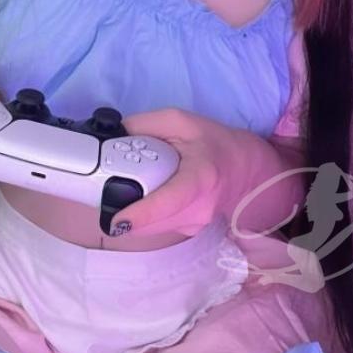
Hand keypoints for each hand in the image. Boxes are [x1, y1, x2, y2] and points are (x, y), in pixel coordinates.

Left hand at [115, 108, 254, 238]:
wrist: (242, 166)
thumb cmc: (211, 141)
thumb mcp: (178, 120)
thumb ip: (142, 126)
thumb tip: (109, 137)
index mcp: (199, 178)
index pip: (169, 202)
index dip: (141, 214)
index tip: (116, 220)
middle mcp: (199, 208)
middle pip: (150, 221)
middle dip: (124, 209)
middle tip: (109, 187)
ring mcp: (195, 224)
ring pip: (149, 229)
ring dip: (133, 214)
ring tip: (132, 187)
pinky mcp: (190, 231)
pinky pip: (156, 228)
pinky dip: (145, 216)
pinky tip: (149, 195)